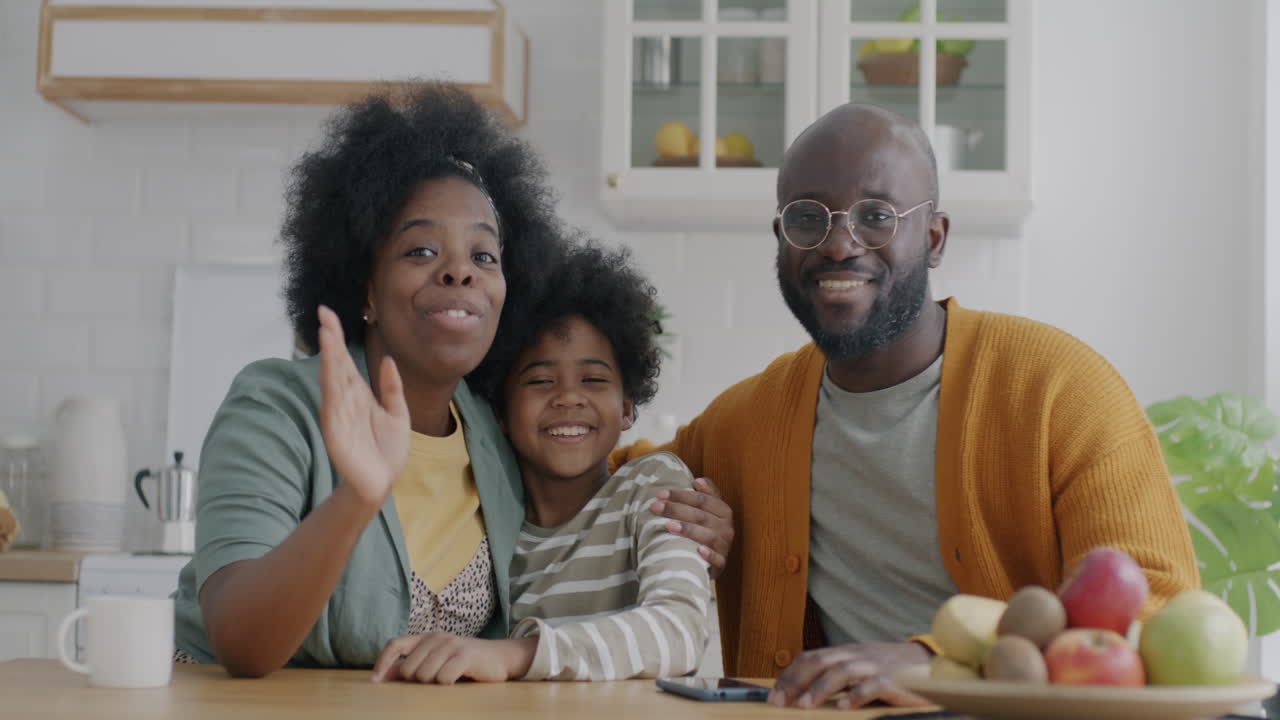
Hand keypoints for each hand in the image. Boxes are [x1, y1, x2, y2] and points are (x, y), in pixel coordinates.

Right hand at [317, 305, 409, 508]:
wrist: (382, 483)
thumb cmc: (387, 452)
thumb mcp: (397, 413)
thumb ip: (392, 387)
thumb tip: (387, 359)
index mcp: (359, 395)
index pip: (346, 360)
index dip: (339, 337)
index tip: (329, 314)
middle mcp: (346, 400)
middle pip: (337, 363)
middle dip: (331, 338)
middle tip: (323, 312)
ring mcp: (339, 413)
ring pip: (333, 377)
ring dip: (329, 354)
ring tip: (326, 330)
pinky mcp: (336, 429)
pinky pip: (333, 401)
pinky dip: (331, 382)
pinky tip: (329, 365)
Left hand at [371, 634, 536, 683]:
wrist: (499, 658)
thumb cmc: (464, 662)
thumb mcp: (436, 661)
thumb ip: (411, 665)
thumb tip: (385, 675)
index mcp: (425, 638)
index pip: (395, 644)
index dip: (382, 662)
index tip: (374, 681)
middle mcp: (436, 637)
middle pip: (408, 669)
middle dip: (418, 681)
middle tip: (436, 679)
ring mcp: (451, 644)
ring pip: (424, 676)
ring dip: (435, 683)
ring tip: (449, 677)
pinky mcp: (464, 655)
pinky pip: (443, 678)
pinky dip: (448, 684)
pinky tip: (458, 679)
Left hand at [649, 477, 732, 579]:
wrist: (712, 561)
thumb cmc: (705, 530)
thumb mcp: (708, 510)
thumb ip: (707, 493)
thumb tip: (698, 480)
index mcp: (723, 511)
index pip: (702, 499)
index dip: (680, 495)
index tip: (660, 494)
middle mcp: (727, 527)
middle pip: (700, 515)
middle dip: (676, 510)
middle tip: (655, 507)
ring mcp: (725, 546)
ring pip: (708, 536)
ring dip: (689, 530)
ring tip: (669, 525)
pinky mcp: (721, 563)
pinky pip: (717, 559)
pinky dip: (709, 555)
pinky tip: (698, 550)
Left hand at [768, 642, 931, 709]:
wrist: (928, 663)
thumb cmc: (888, 671)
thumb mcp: (858, 669)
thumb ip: (836, 677)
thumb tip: (802, 693)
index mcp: (845, 653)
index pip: (810, 658)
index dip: (790, 675)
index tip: (773, 695)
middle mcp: (856, 656)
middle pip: (820, 662)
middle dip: (796, 681)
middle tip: (780, 701)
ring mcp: (874, 666)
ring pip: (842, 672)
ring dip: (820, 689)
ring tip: (805, 706)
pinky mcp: (893, 680)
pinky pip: (872, 686)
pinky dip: (855, 695)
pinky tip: (842, 707)